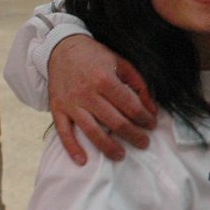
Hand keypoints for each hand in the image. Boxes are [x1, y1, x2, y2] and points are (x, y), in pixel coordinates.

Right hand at [49, 36, 157, 163]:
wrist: (61, 48)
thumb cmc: (95, 56)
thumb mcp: (121, 62)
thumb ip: (139, 85)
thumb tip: (152, 109)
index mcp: (105, 79)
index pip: (130, 106)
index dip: (144, 118)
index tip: (152, 125)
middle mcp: (87, 93)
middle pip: (115, 122)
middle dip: (133, 136)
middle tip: (144, 143)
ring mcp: (71, 103)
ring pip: (92, 131)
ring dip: (108, 147)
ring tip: (120, 155)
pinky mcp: (57, 109)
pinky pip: (63, 132)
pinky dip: (72, 148)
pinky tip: (83, 161)